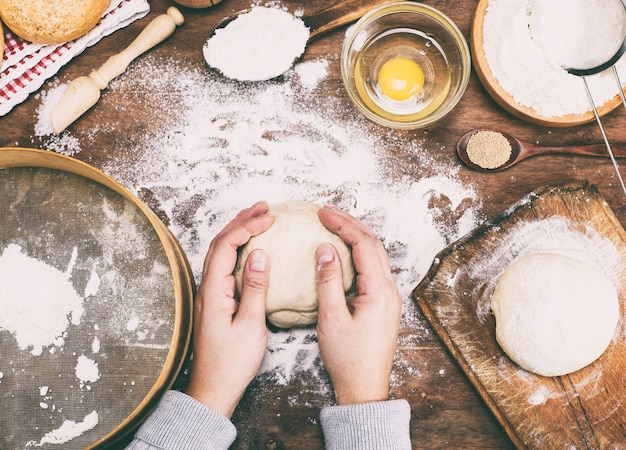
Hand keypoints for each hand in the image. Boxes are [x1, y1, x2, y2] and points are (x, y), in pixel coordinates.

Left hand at [186, 201, 273, 418]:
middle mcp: (207, 288)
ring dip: (238, 232)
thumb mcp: (250, 325)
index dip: (247, 227)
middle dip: (241, 221)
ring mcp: (210, 294)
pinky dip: (237, 249)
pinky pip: (225, 265)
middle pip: (220, 244)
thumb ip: (255, 288)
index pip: (227, 246)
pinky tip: (250, 249)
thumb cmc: (231, 363)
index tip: (269, 217)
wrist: (213, 389)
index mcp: (213, 291)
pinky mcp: (216, 301)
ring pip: (220, 253)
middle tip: (263, 207)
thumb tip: (260, 254)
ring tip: (257, 218)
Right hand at [315, 205, 401, 404]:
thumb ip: (327, 281)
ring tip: (335, 224)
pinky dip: (358, 253)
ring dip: (356, 236)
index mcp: (379, 291)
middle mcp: (389, 290)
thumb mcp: (331, 318)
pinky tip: (344, 252)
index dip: (342, 224)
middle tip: (327, 212)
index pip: (363, 245)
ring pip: (375, 256)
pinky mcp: (382, 304)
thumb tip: (325, 248)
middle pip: (373, 245)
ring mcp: (388, 298)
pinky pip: (373, 269)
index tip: (322, 213)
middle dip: (350, 224)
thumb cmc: (348, 358)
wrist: (364, 388)